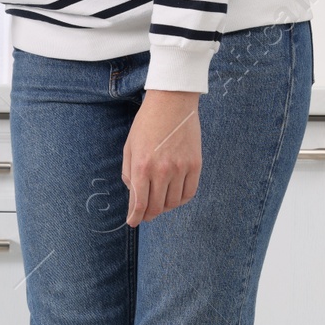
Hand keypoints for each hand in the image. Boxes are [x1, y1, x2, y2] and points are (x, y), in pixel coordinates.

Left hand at [122, 90, 201, 225]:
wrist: (172, 102)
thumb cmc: (147, 123)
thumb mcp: (129, 147)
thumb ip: (128, 173)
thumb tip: (134, 196)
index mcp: (141, 166)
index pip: (139, 203)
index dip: (135, 217)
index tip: (133, 222)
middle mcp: (161, 171)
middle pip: (156, 207)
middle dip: (148, 215)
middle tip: (145, 214)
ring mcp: (180, 168)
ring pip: (173, 203)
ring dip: (164, 207)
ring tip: (159, 201)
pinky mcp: (195, 165)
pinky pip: (189, 193)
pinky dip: (180, 199)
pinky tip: (174, 196)